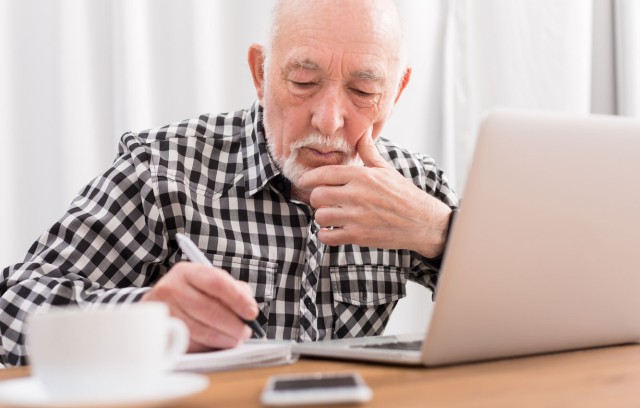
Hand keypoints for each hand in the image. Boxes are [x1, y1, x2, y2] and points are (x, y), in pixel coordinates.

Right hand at [141, 262, 257, 352]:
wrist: (157, 307)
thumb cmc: (191, 295)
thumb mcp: (210, 285)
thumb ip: (234, 291)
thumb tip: (249, 309)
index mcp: (187, 272)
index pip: (217, 283)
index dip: (238, 299)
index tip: (252, 313)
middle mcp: (171, 288)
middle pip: (210, 309)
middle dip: (233, 325)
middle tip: (246, 332)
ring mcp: (163, 312)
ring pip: (200, 330)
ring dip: (223, 339)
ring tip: (234, 340)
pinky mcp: (160, 333)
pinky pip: (189, 344)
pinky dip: (207, 347)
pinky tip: (215, 344)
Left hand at [296, 130, 451, 258]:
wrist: (422, 222)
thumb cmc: (403, 194)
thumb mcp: (386, 170)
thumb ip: (368, 151)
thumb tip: (363, 131)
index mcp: (362, 176)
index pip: (324, 174)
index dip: (309, 178)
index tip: (303, 182)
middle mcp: (357, 194)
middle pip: (317, 195)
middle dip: (317, 199)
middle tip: (323, 201)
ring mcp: (357, 216)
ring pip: (320, 216)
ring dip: (323, 218)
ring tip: (331, 216)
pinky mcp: (359, 235)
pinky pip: (328, 237)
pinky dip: (326, 235)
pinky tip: (333, 231)